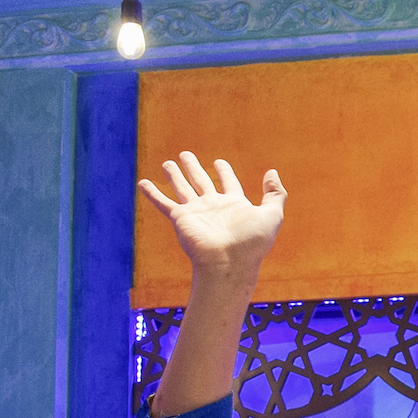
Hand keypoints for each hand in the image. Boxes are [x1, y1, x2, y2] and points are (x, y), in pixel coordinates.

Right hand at [138, 152, 285, 277]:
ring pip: (182, 188)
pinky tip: (142, 183)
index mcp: (234, 205)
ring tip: (167, 163)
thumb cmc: (252, 243)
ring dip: (174, 176)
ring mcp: (196, 212)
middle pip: (202, 181)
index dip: (224, 172)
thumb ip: (275, 194)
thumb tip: (272, 172)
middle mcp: (214, 207)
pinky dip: (152, 193)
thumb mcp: (272, 215)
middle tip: (186, 155)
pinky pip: (164, 203)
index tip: (219, 162)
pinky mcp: (181, 218)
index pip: (228, 183)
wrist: (230, 263)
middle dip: (194, 168)